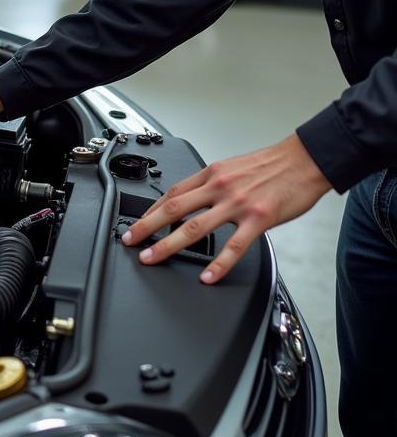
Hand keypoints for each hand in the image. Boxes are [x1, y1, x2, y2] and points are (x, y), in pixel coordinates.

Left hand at [120, 133, 331, 283]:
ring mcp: (237, 203)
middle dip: (147, 226)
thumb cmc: (271, 165)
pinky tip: (207, 277)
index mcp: (211, 173)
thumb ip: (213, 184)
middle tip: (131, 241)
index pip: (172, 193)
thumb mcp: (233, 167)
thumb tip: (195, 200)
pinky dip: (218, 264)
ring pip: (195, 227)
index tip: (137, 223)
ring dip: (168, 245)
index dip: (151, 210)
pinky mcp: (259, 219)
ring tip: (153, 258)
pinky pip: (234, 246)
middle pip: (173, 208)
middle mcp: (219, 186)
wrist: (305, 160)